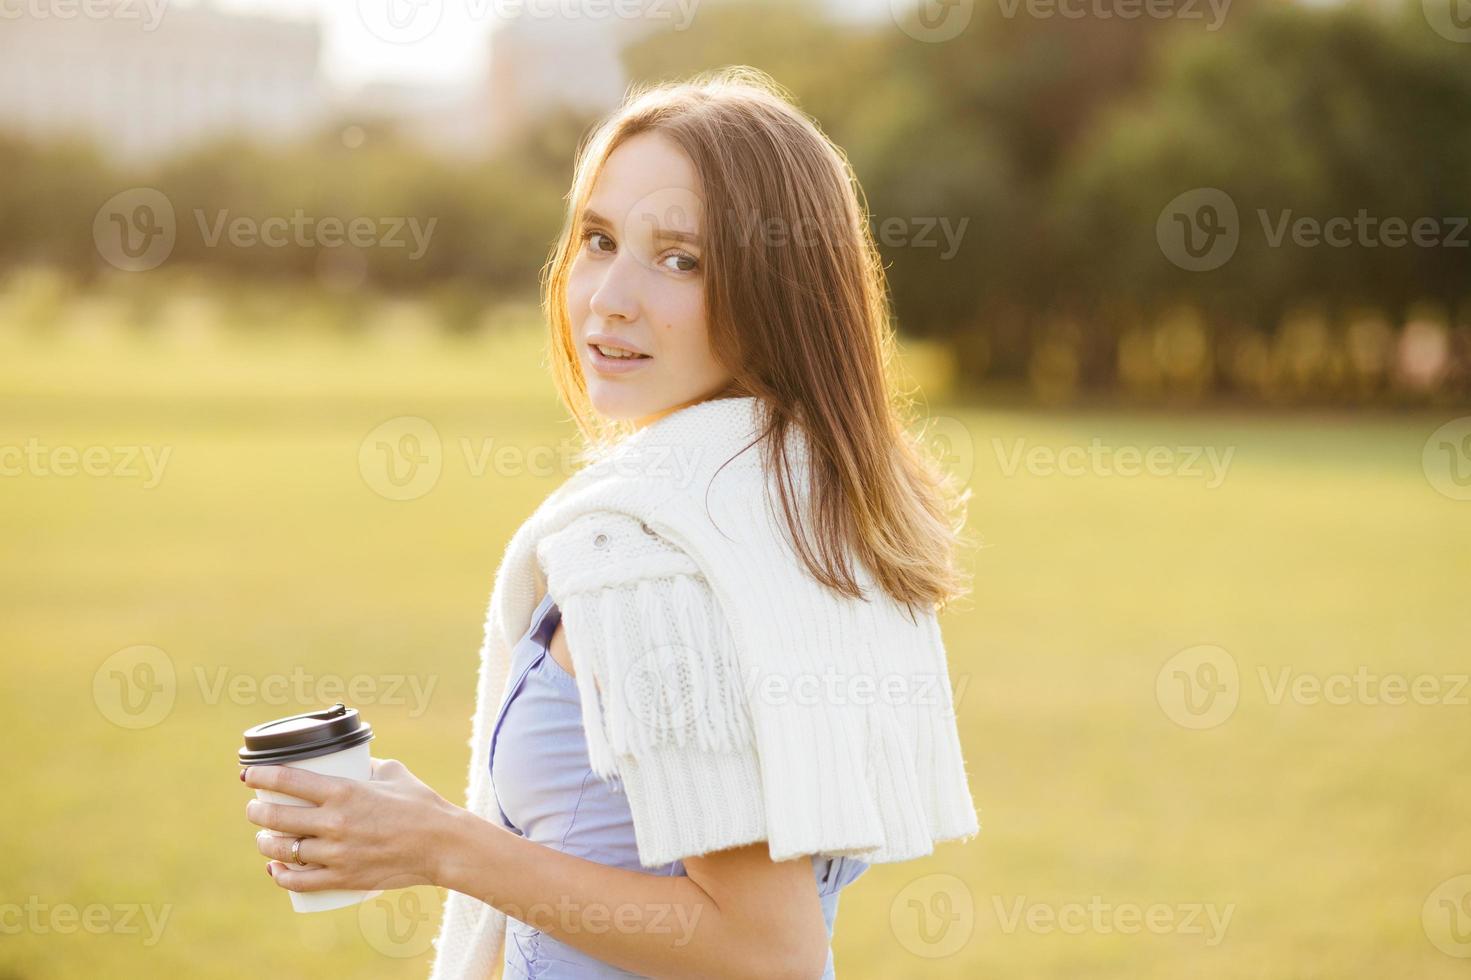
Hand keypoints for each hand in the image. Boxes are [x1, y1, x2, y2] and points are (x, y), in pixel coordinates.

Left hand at [243, 757, 459, 893]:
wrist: (442, 845)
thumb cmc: (422, 805)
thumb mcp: (394, 774)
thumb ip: (370, 766)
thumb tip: (357, 761)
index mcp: (344, 791)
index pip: (287, 780)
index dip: (260, 776)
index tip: (248, 776)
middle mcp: (334, 822)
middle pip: (276, 817)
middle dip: (256, 811)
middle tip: (255, 808)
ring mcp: (337, 853)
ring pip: (282, 850)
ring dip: (265, 843)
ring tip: (264, 837)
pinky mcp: (343, 878)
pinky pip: (299, 881)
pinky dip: (281, 876)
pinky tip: (275, 869)